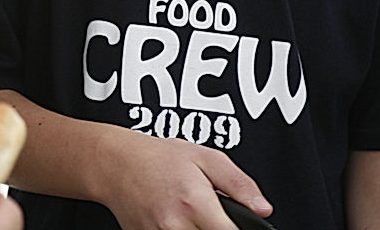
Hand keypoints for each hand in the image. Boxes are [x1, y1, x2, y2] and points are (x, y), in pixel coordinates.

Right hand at [98, 129, 272, 229]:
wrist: (115, 163)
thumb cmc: (159, 157)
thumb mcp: (205, 157)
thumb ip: (239, 184)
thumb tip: (263, 209)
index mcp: (195, 203)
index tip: (239, 225)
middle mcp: (176, 226)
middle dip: (218, 229)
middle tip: (212, 215)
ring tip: (194, 215)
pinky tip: (178, 220)